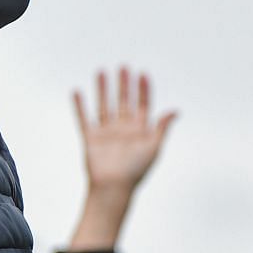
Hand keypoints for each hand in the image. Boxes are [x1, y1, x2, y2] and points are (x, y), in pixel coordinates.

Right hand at [66, 65, 175, 251]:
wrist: (113, 187)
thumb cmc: (135, 171)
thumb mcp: (154, 147)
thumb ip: (161, 127)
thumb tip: (175, 110)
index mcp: (140, 131)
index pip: (143, 105)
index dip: (143, 90)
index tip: (142, 73)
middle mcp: (123, 129)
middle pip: (123, 101)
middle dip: (124, 84)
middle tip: (123, 66)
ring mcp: (106, 133)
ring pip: (103, 105)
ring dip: (102, 89)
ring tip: (101, 71)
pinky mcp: (90, 138)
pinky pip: (83, 118)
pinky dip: (79, 106)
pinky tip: (77, 92)